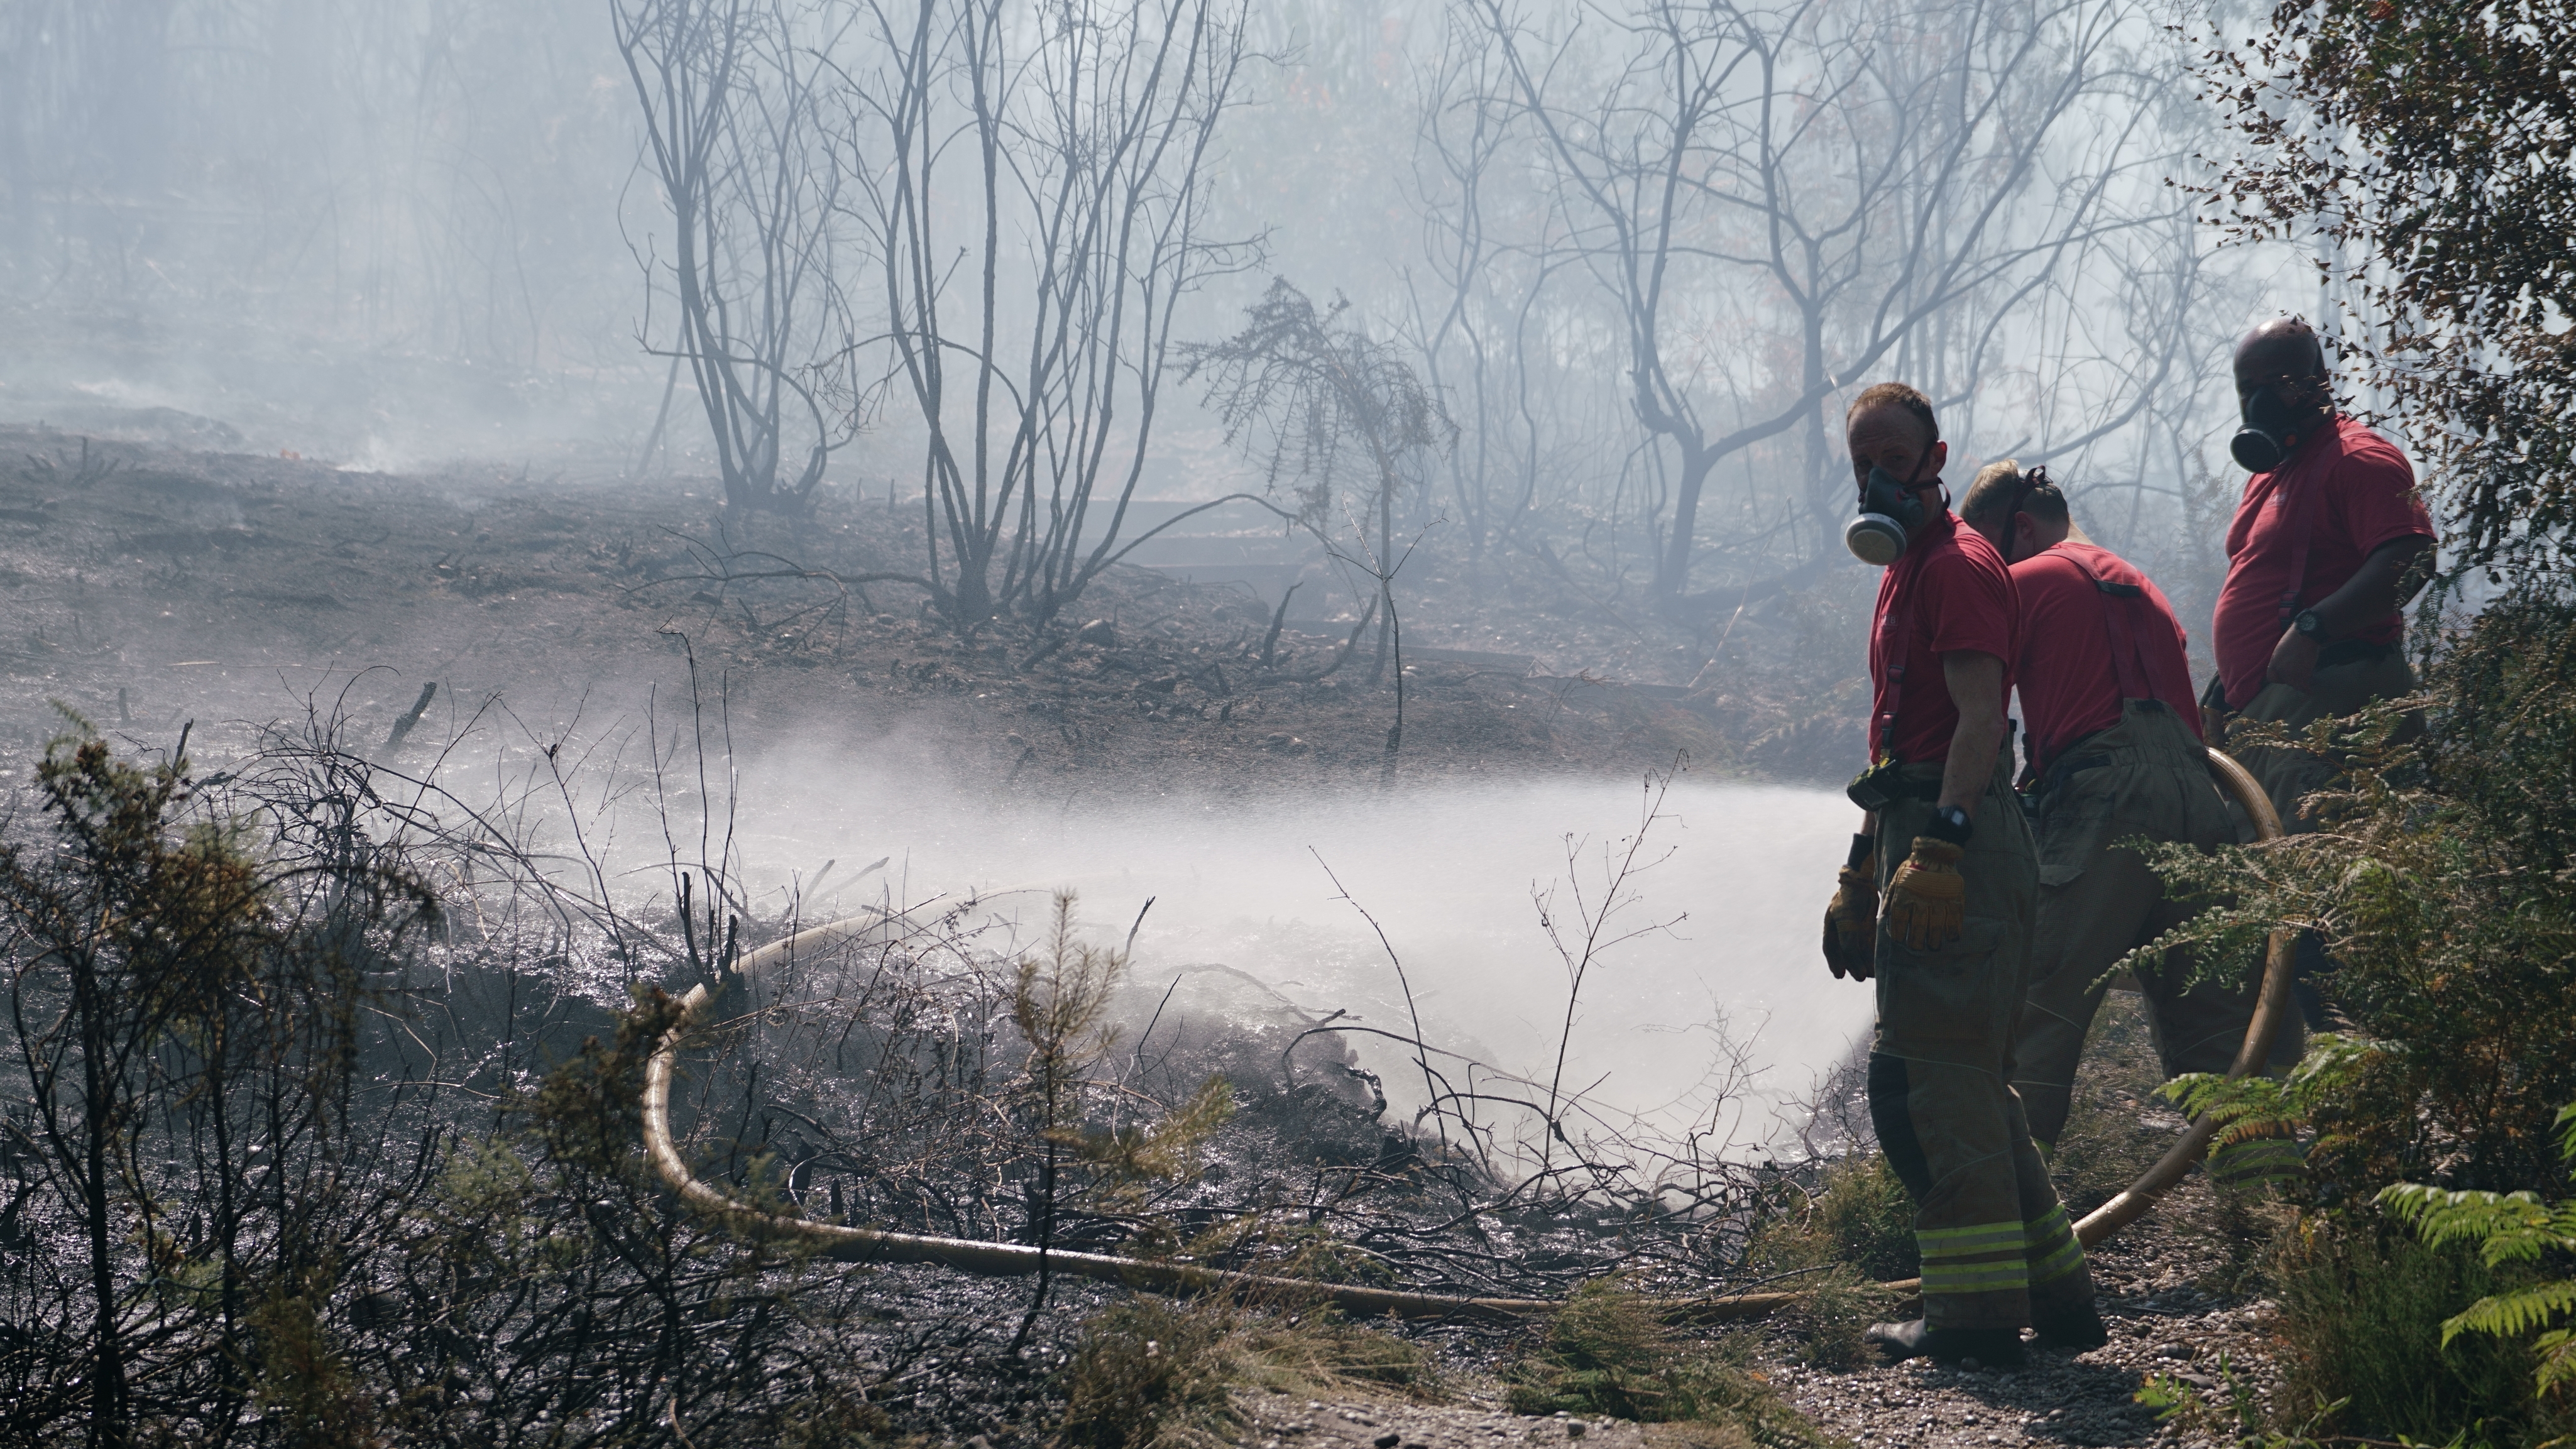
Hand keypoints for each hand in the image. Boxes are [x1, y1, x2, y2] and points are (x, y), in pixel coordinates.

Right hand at [1823, 859, 1877, 980]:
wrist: (1867, 878)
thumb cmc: (1852, 895)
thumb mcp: (1846, 916)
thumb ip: (1847, 936)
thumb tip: (1849, 956)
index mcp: (1832, 925)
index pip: (1830, 948)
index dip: (1834, 962)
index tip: (1840, 976)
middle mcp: (1842, 930)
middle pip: (1845, 953)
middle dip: (1852, 966)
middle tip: (1860, 977)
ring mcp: (1856, 929)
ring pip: (1858, 951)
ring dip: (1863, 963)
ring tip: (1871, 975)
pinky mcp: (1869, 929)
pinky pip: (1869, 946)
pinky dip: (1872, 956)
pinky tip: (1878, 965)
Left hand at [1882, 837, 1966, 950]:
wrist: (1934, 852)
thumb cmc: (1912, 868)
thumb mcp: (1895, 880)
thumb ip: (1889, 898)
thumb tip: (1883, 916)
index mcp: (1904, 895)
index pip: (1900, 921)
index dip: (1899, 933)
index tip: (1900, 940)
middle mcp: (1921, 900)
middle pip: (1919, 928)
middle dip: (1917, 941)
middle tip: (1917, 947)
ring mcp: (1939, 899)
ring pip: (1937, 926)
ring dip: (1935, 939)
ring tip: (1933, 946)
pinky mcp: (1954, 897)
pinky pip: (1955, 919)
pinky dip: (1954, 930)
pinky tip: (1951, 937)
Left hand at [2267, 624, 2320, 692]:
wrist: (2306, 634)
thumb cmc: (2295, 637)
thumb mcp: (2281, 648)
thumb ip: (2281, 659)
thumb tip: (2284, 664)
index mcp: (2274, 662)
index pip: (2271, 677)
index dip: (2279, 678)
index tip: (2285, 678)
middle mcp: (2281, 669)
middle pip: (2285, 681)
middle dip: (2292, 680)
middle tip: (2299, 678)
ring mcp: (2291, 673)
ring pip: (2294, 685)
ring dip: (2300, 685)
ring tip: (2305, 686)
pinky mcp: (2302, 674)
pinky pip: (2304, 686)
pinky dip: (2307, 689)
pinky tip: (2310, 691)